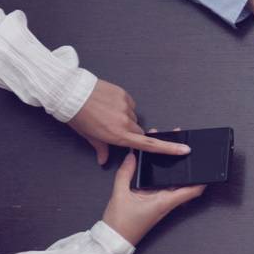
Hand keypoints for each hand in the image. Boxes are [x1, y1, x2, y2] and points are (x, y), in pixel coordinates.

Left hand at [67, 79, 191, 164]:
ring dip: (125, 118)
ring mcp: (126, 108)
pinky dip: (122, 105)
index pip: (149, 145)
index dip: (168, 148)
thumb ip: (101, 148)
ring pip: (133, 117)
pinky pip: (129, 104)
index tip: (183, 149)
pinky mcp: (124, 95)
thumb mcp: (88, 136)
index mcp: (118, 136)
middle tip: (113, 127)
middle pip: (139, 132)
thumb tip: (103, 160)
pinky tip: (109, 103)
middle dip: (131, 132)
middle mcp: (125, 123)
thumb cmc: (77, 115)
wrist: (70, 92)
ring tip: (107, 112)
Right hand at [101, 152, 205, 245]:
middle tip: (190, 161)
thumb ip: (125, 173)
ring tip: (176, 163)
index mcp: (164, 202)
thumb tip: (131, 158)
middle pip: (185, 188)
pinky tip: (157, 175)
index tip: (207, 171)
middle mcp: (166, 205)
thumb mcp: (120, 194)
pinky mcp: (154, 207)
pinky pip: (163, 193)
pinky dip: (163, 183)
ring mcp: (161, 207)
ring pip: (174, 190)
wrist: (114, 240)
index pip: (191, 192)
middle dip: (188, 175)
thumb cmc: (120, 224)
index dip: (202, 181)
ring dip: (176, 179)